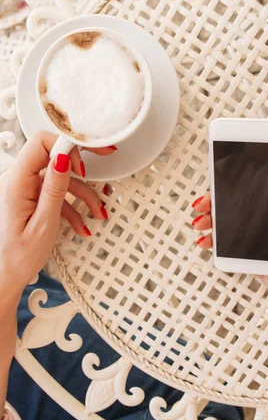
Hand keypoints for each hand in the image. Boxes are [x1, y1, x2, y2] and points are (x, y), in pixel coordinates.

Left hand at [0, 131, 113, 298]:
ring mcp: (26, 189)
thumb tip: (63, 158)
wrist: (4, 276)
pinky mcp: (31, 198)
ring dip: (83, 194)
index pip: (41, 143)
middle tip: (106, 156)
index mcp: (17, 182)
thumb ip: (54, 189)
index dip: (67, 145)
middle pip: (54, 156)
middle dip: (82, 166)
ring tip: (98, 213)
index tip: (87, 158)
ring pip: (61, 178)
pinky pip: (56, 192)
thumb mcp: (43, 224)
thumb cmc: (17, 257)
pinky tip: (82, 224)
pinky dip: (72, 206)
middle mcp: (19, 181)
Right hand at [191, 176, 267, 339]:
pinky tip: (208, 242)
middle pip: (247, 208)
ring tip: (200, 224)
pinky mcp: (261, 261)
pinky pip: (237, 249)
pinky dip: (220, 244)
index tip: (225, 182)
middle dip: (221, 203)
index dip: (246, 184)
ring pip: (238, 226)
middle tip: (204, 206)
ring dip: (217, 223)